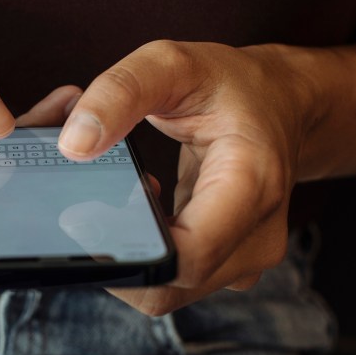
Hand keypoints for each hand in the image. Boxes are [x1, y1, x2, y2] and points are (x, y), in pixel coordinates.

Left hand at [55, 41, 314, 314]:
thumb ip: (120, 92)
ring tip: (116, 202)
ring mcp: (244, 259)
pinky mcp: (226, 267)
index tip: (83, 224)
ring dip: (127, 258)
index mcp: (252, 184)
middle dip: (114, 258)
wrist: (282, 103)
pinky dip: (143, 255)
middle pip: (167, 287)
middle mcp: (256, 236)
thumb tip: (73, 144)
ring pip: (165, 290)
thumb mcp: (174, 64)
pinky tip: (135, 214)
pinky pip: (173, 280)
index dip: (128, 257)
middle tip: (85, 207)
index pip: (188, 256)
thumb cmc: (231, 84)